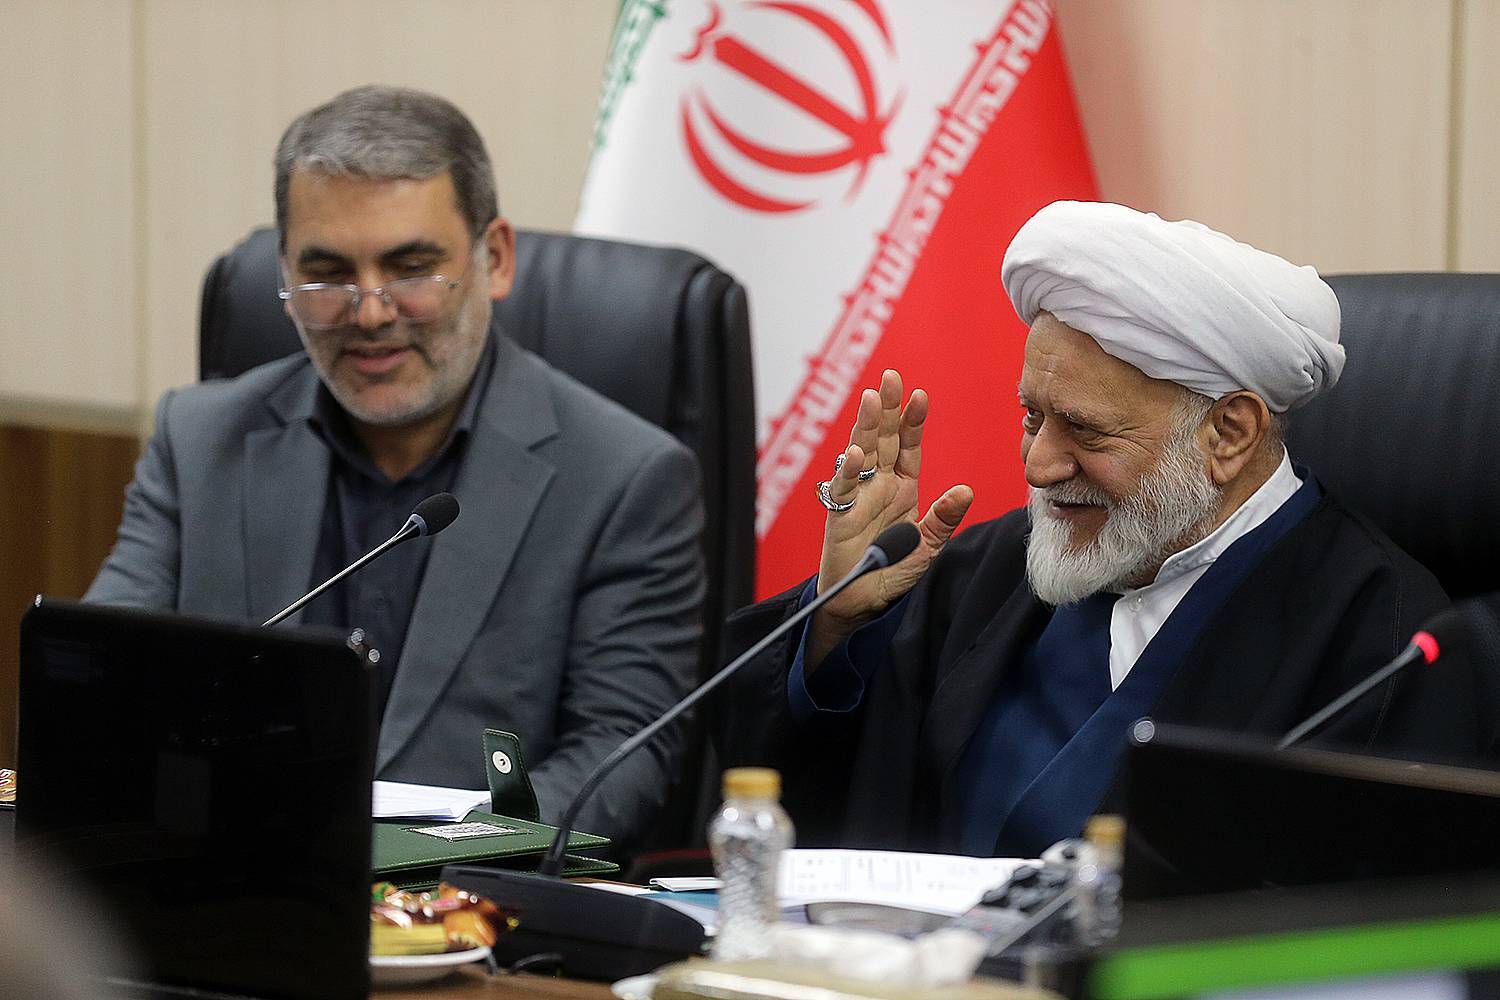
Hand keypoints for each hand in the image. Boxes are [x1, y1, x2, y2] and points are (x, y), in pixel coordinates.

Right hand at [806, 369, 973, 667]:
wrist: (859, 603)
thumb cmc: (890, 572)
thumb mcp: (927, 547)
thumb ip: (943, 520)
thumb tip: (966, 491)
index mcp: (902, 488)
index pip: (908, 447)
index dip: (913, 421)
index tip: (920, 395)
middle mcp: (878, 486)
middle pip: (884, 439)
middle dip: (887, 408)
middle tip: (891, 377)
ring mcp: (858, 497)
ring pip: (862, 453)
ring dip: (866, 426)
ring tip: (872, 399)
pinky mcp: (840, 514)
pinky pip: (844, 488)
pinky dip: (849, 470)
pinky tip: (857, 452)